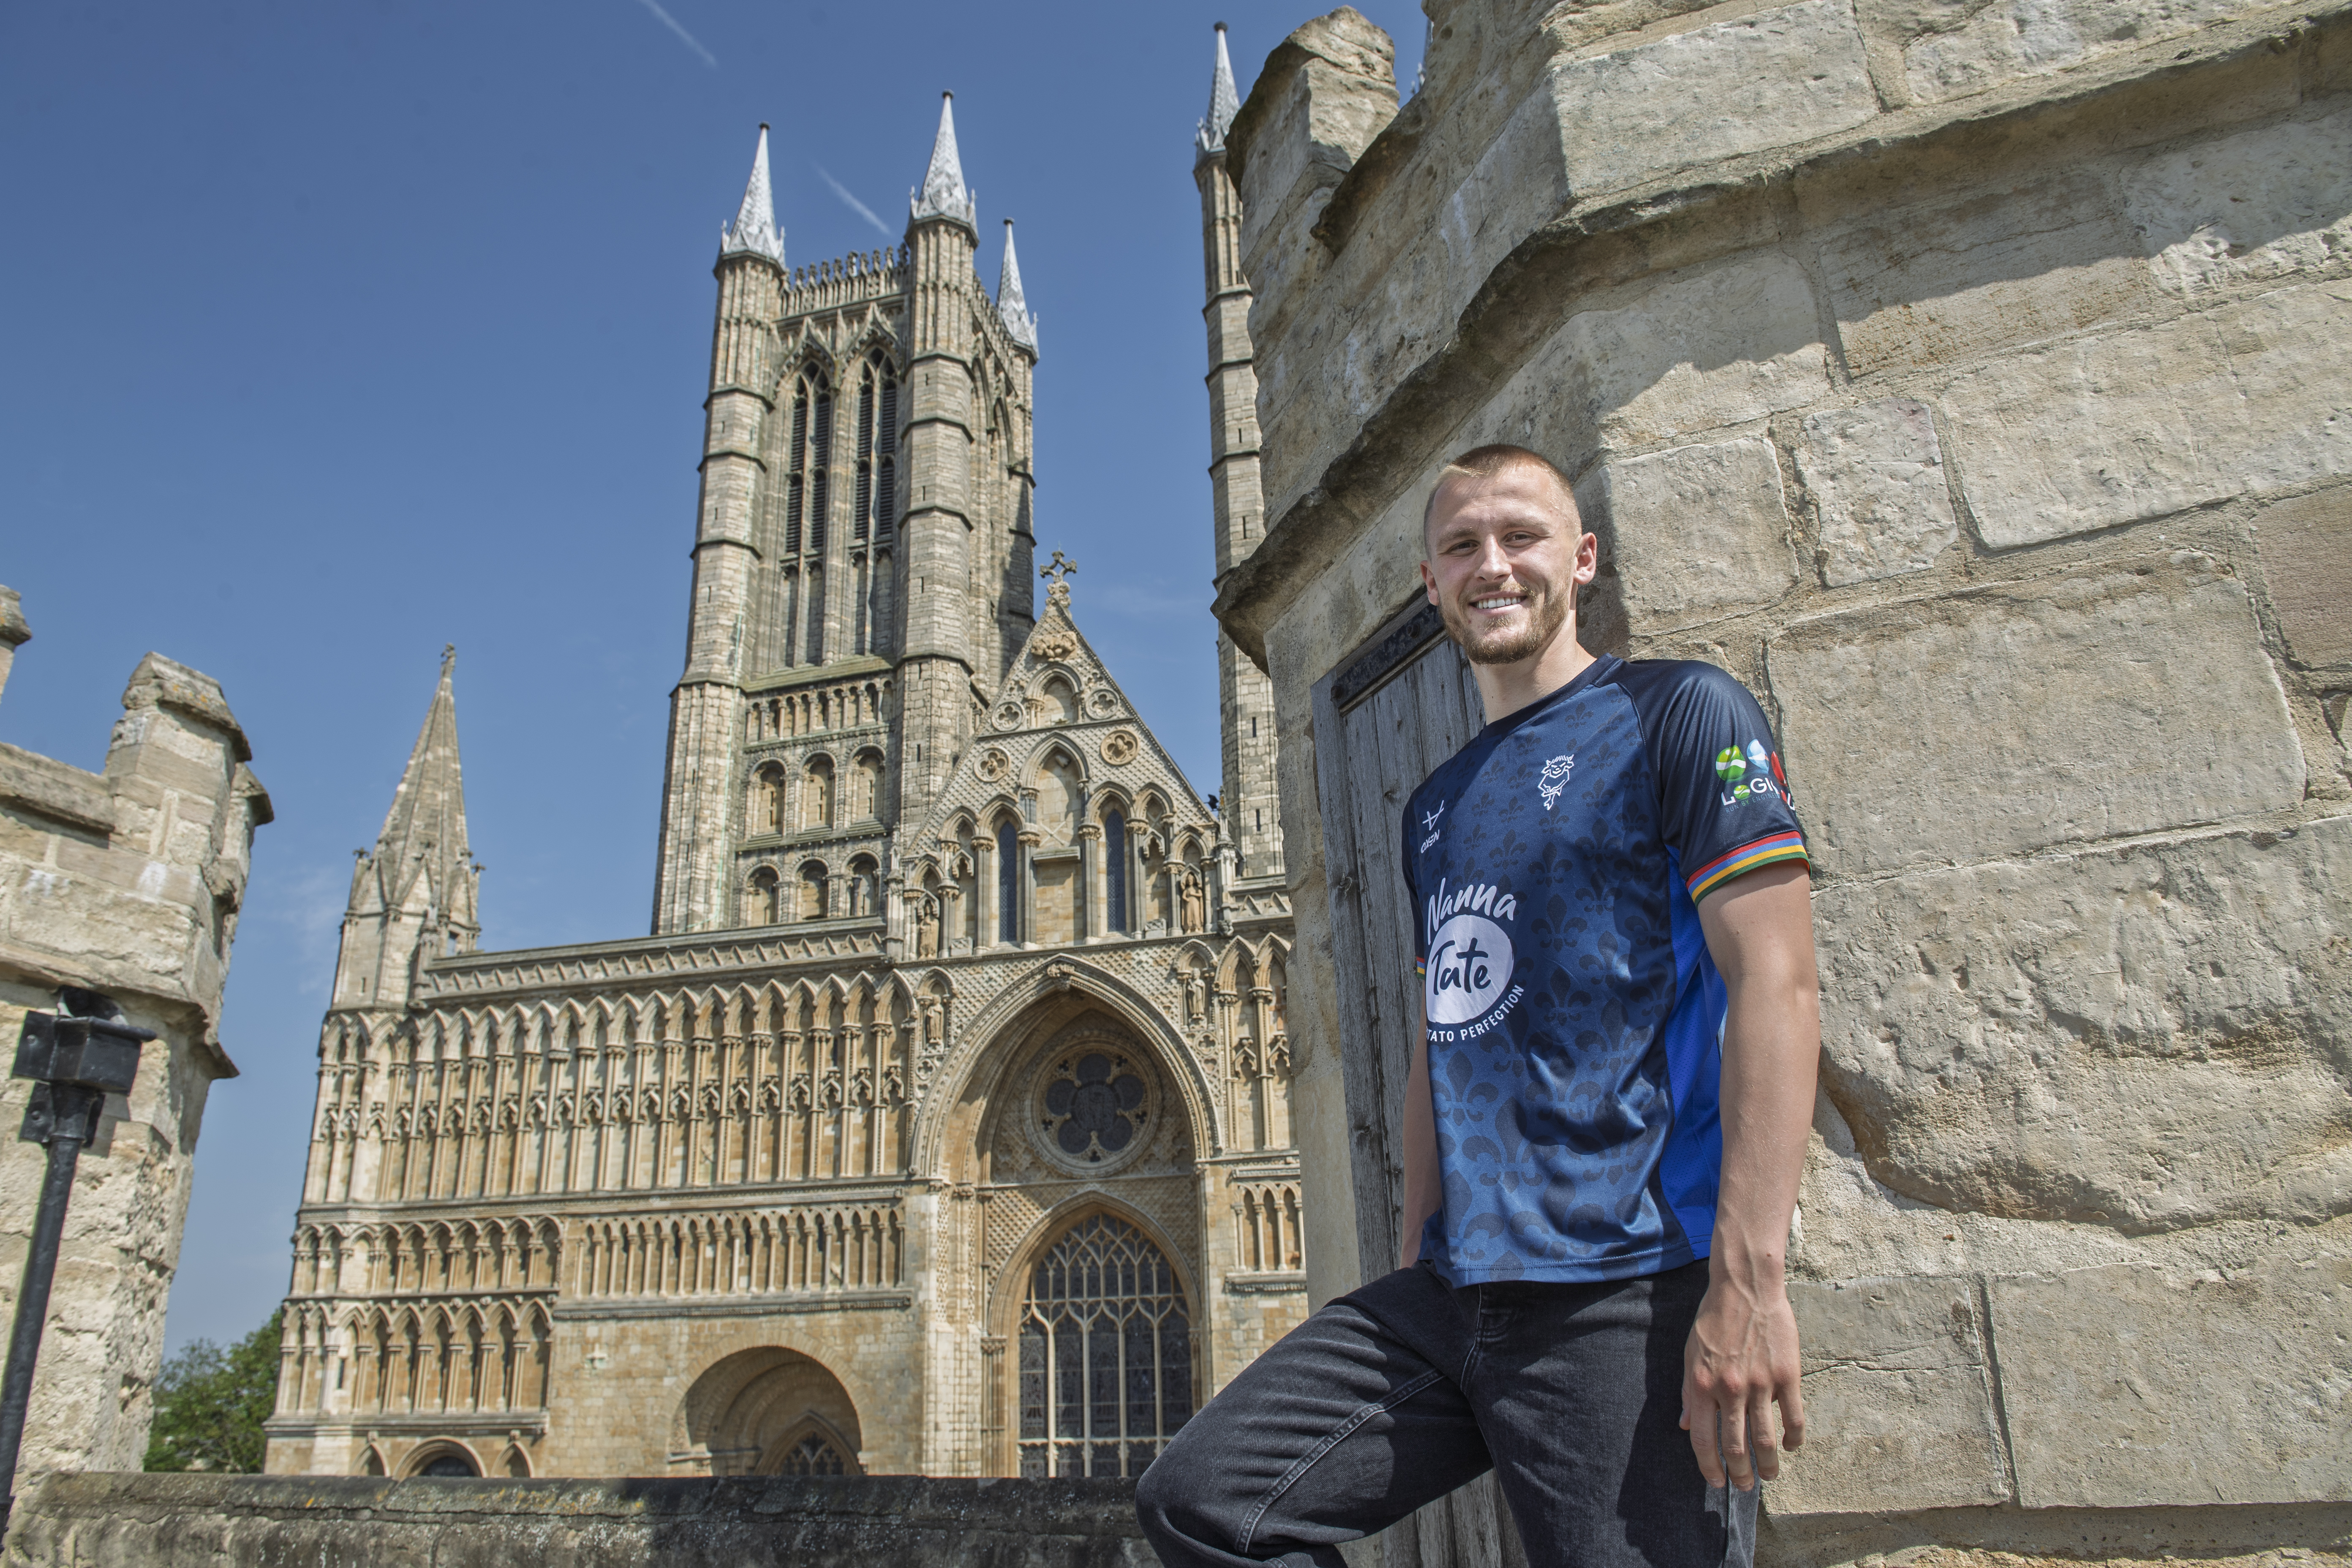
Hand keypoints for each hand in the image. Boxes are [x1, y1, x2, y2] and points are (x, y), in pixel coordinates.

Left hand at [1679, 1267, 1803, 1489]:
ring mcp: (1760, 1384)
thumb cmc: (1714, 1320)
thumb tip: (1686, 1426)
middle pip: (1736, 1446)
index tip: (1717, 1482)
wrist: (1745, 1289)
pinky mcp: (1787, 1376)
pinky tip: (1791, 1447)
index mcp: (1702, 1385)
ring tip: (1769, 1476)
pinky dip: (1794, 1439)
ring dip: (1768, 1464)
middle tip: (1746, 1486)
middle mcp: (1729, 1390)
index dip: (1709, 1467)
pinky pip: (1793, 1418)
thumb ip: (1689, 1393)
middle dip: (1741, 1473)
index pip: (1703, 1441)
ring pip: (1766, 1439)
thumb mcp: (1690, 1355)